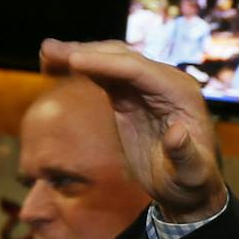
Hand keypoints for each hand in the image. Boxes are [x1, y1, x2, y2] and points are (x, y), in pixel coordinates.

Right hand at [39, 38, 224, 220]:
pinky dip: (81, 68)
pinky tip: (57, 66)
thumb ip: (186, 156)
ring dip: (78, 54)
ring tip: (46, 53)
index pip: (138, 70)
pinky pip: (104, 74)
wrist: (189, 186)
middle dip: (85, 52)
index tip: (74, 61)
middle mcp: (165, 81)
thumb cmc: (192, 183)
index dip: (105, 64)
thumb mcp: (192, 175)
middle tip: (48, 51)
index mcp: (180, 93)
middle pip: (120, 57)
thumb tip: (176, 133)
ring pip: (110, 60)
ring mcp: (147, 86)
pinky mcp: (131, 95)